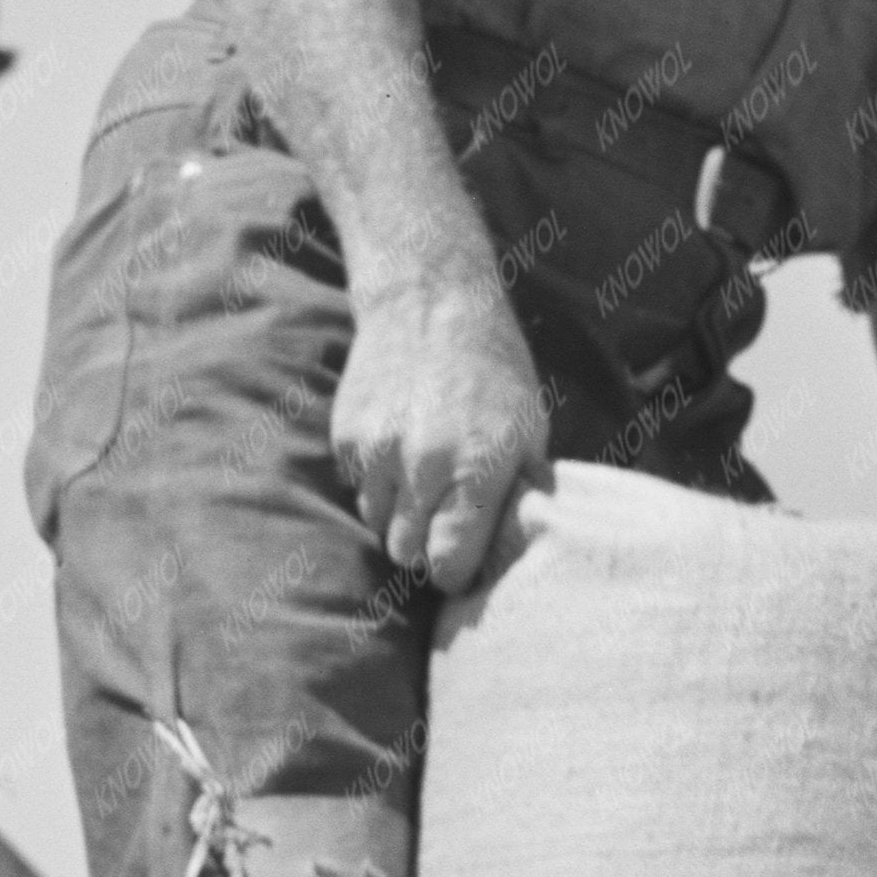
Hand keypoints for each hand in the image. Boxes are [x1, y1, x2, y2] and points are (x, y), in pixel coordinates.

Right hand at [333, 254, 551, 589]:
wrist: (429, 302)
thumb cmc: (494, 370)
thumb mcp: (529, 429)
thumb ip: (520, 493)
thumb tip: (515, 553)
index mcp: (477, 468)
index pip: (449, 563)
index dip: (456, 574)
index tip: (463, 566)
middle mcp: (423, 465)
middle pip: (408, 553)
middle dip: (426, 548)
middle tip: (445, 522)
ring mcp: (378, 451)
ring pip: (377, 524)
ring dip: (398, 516)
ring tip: (422, 482)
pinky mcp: (346, 437)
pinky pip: (356, 488)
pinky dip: (375, 482)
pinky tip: (398, 449)